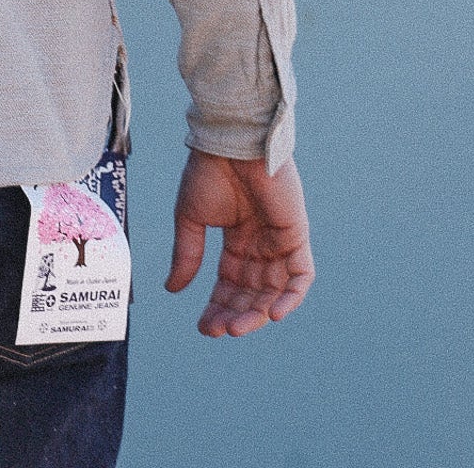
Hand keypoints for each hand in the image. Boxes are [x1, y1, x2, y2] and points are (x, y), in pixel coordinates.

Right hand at [165, 150, 314, 336]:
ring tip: (237, 328)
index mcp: (237, 239)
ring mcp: (280, 240)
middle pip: (252, 292)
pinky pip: (301, 275)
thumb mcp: (191, 218)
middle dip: (236, 314)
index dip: (218, 307)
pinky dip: (291, 297)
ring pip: (275, 290)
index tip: (204, 328)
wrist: (229, 142)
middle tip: (220, 331)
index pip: (230, 284)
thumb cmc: (208, 171)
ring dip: (258, 312)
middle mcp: (260, 244)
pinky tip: (272, 314)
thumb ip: (187, 255)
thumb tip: (172, 290)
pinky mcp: (297, 234)